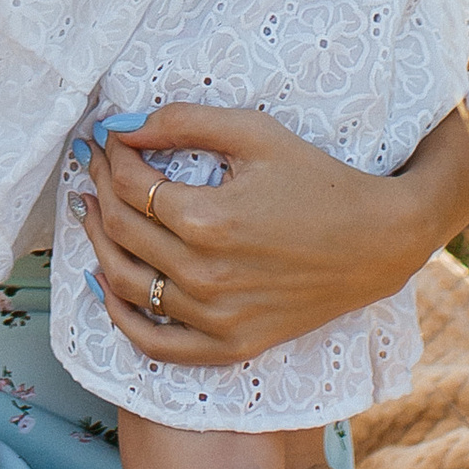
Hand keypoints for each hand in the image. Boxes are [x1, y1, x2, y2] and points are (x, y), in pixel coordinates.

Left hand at [78, 103, 468, 369]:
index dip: (110, 157)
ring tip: (91, 213)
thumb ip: (182, 122)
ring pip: (126, 284)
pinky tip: (107, 285)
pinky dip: (121, 317)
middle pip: (121, 230)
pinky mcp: (229, 345)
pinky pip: (155, 344)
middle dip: (99, 188)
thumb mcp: (254, 133)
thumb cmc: (316, 180)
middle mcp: (205, 275)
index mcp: (208, 219)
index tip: (106, 139)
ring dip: (97, 244)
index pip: (130, 185)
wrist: (376, 242)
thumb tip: (121, 126)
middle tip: (92, 165)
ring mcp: (215, 318)